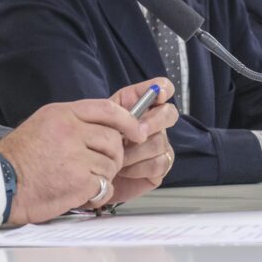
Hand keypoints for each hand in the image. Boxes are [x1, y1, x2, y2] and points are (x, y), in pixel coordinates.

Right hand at [0, 97, 148, 224]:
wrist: (0, 182)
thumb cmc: (20, 157)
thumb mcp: (45, 124)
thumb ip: (74, 122)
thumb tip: (108, 127)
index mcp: (63, 114)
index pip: (107, 109)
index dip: (128, 121)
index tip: (136, 131)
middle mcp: (70, 131)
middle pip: (113, 139)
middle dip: (113, 155)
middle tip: (99, 165)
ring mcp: (75, 156)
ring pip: (111, 164)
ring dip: (103, 176)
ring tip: (82, 180)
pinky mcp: (78, 181)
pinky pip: (105, 186)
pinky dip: (97, 193)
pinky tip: (80, 192)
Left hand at [106, 78, 178, 203]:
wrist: (92, 173)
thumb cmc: (94, 144)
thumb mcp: (98, 123)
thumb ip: (114, 113)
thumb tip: (132, 116)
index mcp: (138, 104)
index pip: (162, 88)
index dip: (163, 89)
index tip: (159, 94)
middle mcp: (153, 122)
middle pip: (169, 113)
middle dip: (153, 122)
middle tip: (136, 134)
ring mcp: (160, 144)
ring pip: (159, 142)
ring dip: (135, 152)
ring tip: (117, 158)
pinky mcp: (161, 166)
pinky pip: (158, 164)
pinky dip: (138, 168)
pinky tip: (124, 170)